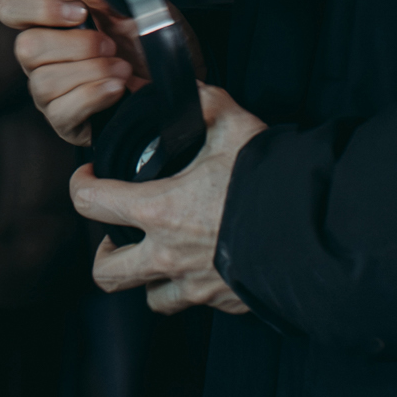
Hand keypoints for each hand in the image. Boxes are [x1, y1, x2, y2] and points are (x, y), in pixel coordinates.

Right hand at [0, 0, 142, 144]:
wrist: (173, 87)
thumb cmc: (148, 48)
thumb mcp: (136, 14)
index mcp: (50, 25)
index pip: (11, 8)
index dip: (37, 7)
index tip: (79, 12)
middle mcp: (40, 59)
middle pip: (25, 47)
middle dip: (76, 45)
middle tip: (110, 44)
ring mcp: (48, 93)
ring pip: (44, 81)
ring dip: (92, 71)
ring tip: (122, 69)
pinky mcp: (63, 122)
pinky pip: (62, 110)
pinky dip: (93, 95)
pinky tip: (117, 89)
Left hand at [75, 84, 264, 314]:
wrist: (315, 231)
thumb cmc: (269, 182)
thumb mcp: (235, 127)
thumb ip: (207, 104)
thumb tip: (193, 92)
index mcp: (159, 211)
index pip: (91, 203)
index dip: (81, 186)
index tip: (90, 178)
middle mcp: (168, 256)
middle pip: (107, 273)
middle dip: (105, 255)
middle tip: (117, 235)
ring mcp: (196, 285)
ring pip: (151, 299)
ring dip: (148, 280)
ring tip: (159, 259)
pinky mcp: (224, 302)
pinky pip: (196, 304)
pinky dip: (192, 289)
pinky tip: (204, 267)